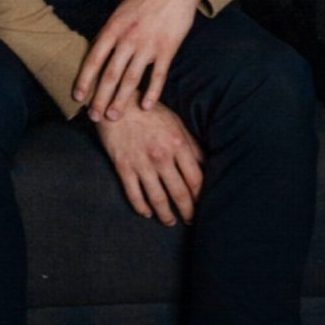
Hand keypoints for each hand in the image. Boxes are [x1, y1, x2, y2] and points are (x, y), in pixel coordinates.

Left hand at [72, 0, 201, 119]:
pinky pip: (158, 76)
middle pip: (110, 74)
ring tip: (114, 116)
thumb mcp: (121, 9)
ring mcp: (148, 45)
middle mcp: (128, 38)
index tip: (78, 97)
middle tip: (94, 117)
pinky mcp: (168, 49)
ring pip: (131, 79)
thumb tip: (99, 52)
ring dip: (121, 101)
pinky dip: (152, 93)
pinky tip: (145, 107)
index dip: (85, 80)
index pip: (94, 59)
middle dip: (100, 98)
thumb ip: (111, 31)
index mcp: (114, 27)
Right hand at [95, 103, 204, 223]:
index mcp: (178, 144)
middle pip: (179, 193)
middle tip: (191, 221)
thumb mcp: (176, 122)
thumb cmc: (149, 111)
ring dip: (166, 215)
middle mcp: (161, 156)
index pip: (195, 179)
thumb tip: (207, 164)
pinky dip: (141, 207)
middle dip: (188, 211)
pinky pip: (134, 195)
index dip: (201, 196)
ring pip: (158, 199)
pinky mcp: (123, 166)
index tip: (204, 205)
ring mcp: (141, 163)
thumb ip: (191, 144)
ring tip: (170, 221)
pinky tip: (147, 213)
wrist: (117, 102)